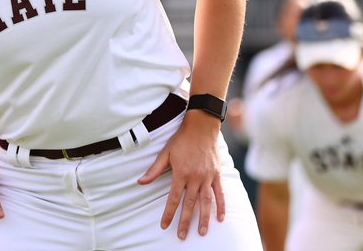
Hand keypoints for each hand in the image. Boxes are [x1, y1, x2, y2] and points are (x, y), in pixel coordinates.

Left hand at [137, 111, 224, 238]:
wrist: (202, 126)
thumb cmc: (182, 139)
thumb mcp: (165, 152)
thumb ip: (154, 169)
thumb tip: (141, 182)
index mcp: (181, 173)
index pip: (174, 199)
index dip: (169, 213)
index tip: (164, 225)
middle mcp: (195, 177)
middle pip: (190, 204)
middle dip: (185, 222)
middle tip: (182, 236)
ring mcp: (208, 176)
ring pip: (206, 202)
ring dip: (205, 218)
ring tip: (203, 232)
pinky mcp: (217, 174)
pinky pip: (220, 193)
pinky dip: (221, 206)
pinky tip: (221, 218)